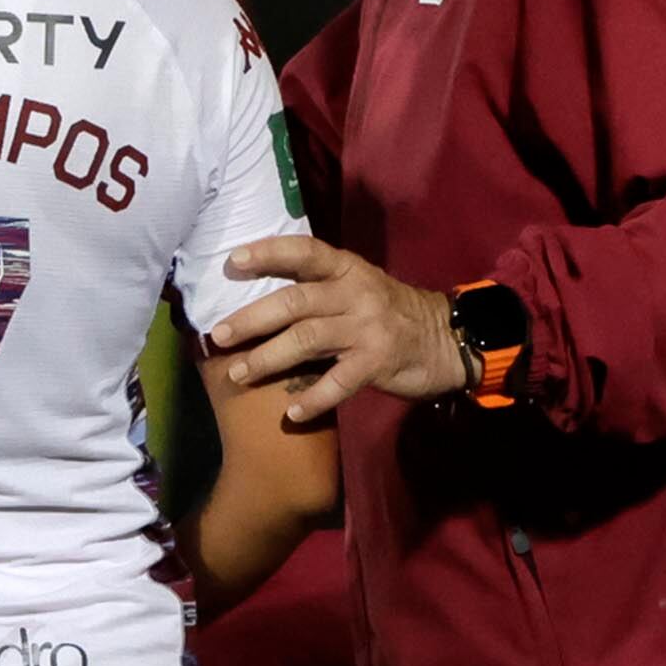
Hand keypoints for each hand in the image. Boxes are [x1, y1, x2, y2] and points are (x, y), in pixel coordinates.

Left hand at [205, 236, 468, 419]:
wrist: (448, 340)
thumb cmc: (390, 313)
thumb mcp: (358, 288)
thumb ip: (318, 289)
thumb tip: (258, 298)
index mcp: (347, 269)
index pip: (304, 252)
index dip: (268, 253)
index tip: (233, 261)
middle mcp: (355, 293)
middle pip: (295, 302)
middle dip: (251, 319)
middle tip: (218, 336)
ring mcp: (368, 327)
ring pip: (307, 339)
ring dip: (268, 358)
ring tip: (238, 374)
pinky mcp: (378, 361)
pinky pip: (338, 383)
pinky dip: (312, 399)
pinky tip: (291, 414)